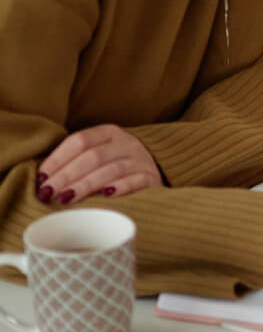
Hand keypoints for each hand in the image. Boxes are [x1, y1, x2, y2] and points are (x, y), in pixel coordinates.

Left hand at [36, 124, 162, 205]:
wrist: (152, 169)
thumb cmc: (113, 165)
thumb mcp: (97, 153)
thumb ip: (75, 160)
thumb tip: (43, 179)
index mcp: (109, 132)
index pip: (80, 140)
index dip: (58, 158)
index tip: (41, 177)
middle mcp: (126, 143)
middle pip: (93, 156)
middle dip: (67, 175)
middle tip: (48, 192)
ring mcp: (141, 160)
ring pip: (111, 170)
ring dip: (85, 185)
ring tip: (66, 198)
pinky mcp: (151, 177)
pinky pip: (135, 181)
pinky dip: (120, 187)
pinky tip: (105, 195)